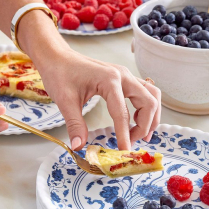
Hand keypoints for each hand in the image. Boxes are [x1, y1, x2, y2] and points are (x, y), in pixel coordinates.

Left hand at [37, 48, 160, 151]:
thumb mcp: (65, 100)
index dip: (124, 135)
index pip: (122, 113)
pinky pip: (145, 90)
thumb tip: (79, 146)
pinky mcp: (123, 77)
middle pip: (148, 102)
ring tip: (142, 133)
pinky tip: (137, 118)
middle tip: (132, 142)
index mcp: (109, 80)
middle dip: (144, 125)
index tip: (124, 151)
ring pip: (152, 94)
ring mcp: (125, 74)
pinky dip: (147, 106)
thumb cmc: (60, 73)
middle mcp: (122, 75)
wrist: (57, 56)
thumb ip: (75, 124)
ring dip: (151, 115)